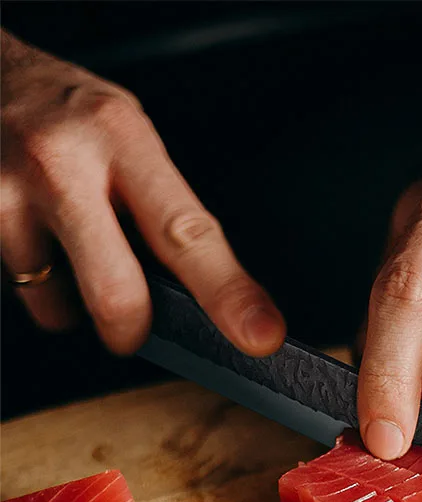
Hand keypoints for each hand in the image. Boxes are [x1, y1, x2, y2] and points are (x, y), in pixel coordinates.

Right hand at [0, 32, 283, 355]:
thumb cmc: (66, 112)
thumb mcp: (129, 138)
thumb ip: (162, 209)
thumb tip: (206, 292)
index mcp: (121, 140)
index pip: (187, 234)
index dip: (228, 293)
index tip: (259, 333)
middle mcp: (60, 165)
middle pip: (118, 295)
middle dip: (133, 330)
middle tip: (136, 324)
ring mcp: (3, 196)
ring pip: (56, 306)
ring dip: (74, 300)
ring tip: (69, 247)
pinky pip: (17, 290)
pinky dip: (38, 283)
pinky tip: (37, 242)